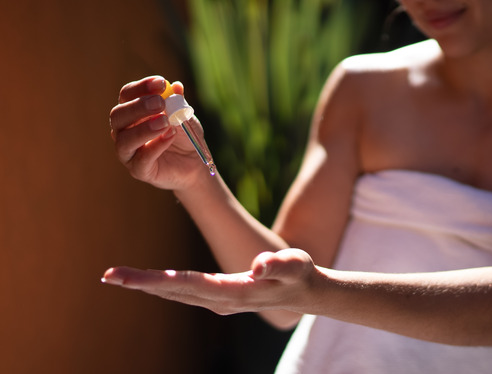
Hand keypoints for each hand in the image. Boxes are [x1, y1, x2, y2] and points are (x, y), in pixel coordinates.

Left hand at [101, 249, 316, 314]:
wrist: (307, 294)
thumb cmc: (301, 275)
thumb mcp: (295, 265)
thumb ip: (277, 265)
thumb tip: (258, 266)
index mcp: (233, 291)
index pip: (187, 284)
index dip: (155, 280)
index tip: (128, 277)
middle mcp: (221, 301)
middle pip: (174, 291)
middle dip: (140, 283)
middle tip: (108, 275)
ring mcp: (219, 302)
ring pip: (176, 294)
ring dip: (148, 286)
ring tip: (119, 277)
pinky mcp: (220, 298)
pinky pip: (185, 293)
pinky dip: (163, 287)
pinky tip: (150, 282)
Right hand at [109, 75, 204, 189]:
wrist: (194, 163)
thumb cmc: (184, 136)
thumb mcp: (184, 116)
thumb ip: (178, 103)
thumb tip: (176, 86)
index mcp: (132, 113)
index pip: (127, 95)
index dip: (141, 87)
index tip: (160, 83)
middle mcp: (124, 131)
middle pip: (118, 115)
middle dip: (138, 107)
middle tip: (160, 102)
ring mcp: (128, 152)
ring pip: (124, 139)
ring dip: (144, 128)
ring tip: (165, 122)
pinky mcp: (139, 170)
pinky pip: (141, 159)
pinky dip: (156, 146)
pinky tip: (170, 135)